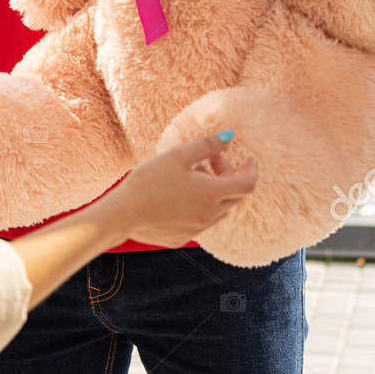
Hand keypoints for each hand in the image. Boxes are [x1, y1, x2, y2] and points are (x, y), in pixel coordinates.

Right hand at [97, 134, 257, 248]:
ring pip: (220, 209)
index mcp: (212, 194)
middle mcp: (210, 215)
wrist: (123, 214)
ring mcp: (197, 229)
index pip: (247, 184)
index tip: (249, 158)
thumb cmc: (149, 180)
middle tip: (212, 160)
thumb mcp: (178, 156)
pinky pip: (203, 220)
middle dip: (230, 175)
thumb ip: (207, 145)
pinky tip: (182, 193)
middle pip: (235, 196)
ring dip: (216, 190)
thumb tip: (230, 136)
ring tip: (194, 174)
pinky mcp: (183, 238)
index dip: (251, 169)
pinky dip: (203, 205)